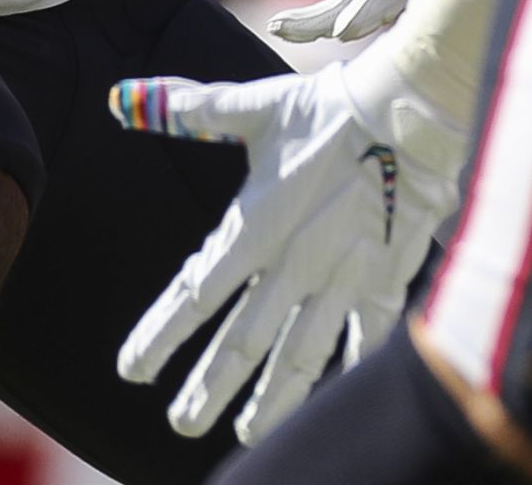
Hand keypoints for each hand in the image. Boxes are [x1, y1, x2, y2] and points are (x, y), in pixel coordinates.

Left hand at [111, 48, 465, 443]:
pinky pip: (361, 341)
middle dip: (209, 385)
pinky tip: (327, 400)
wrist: (408, 116)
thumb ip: (190, 111)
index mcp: (256, 226)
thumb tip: (123, 100)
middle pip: (242, 341)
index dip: (162, 333)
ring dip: (269, 397)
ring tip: (245, 431)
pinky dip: (343, 372)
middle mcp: (293, 265)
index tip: (132, 369)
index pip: (197, 292)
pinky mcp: (383, 283)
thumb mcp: (254, 106)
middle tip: (180, 421)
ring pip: (298, 357)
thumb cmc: (326, 109)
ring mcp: (341, 281)